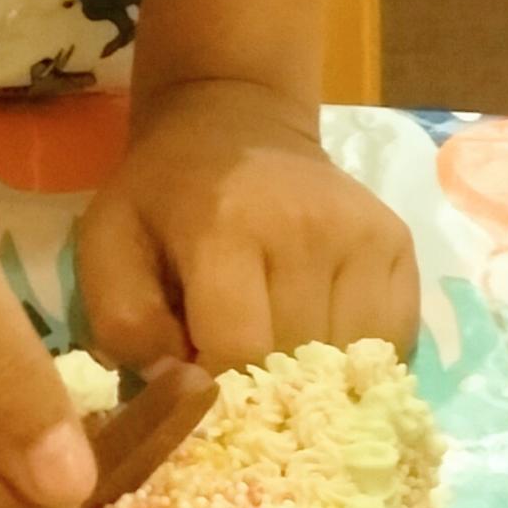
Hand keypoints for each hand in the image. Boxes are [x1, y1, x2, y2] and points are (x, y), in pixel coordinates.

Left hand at [78, 73, 418, 384]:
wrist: (234, 121)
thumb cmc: (163, 196)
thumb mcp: (108, 244)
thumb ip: (124, 322)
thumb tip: (180, 386)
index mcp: (226, 224)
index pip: (238, 349)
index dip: (213, 387)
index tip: (197, 381)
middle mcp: (307, 226)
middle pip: (297, 361)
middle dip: (261, 384)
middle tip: (234, 363)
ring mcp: (365, 234)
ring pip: (350, 360)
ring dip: (312, 377)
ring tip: (276, 345)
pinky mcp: (399, 244)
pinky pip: (392, 343)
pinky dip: (354, 359)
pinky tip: (319, 334)